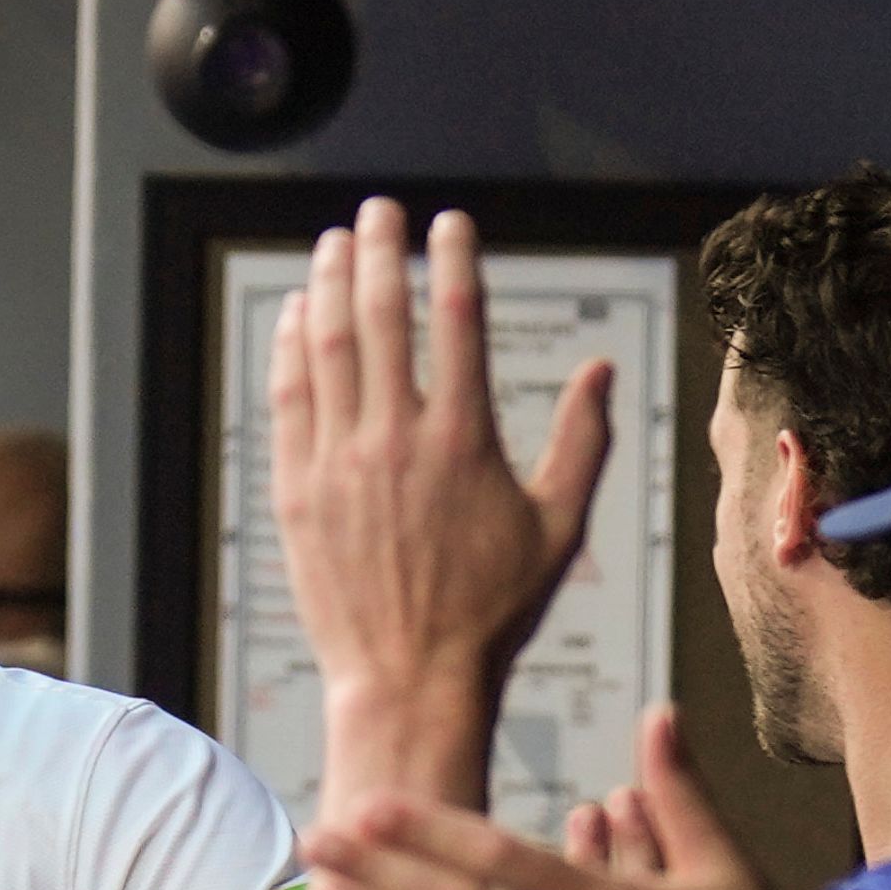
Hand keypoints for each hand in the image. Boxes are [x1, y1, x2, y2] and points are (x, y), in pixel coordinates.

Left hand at [267, 199, 611, 797]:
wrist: (409, 678)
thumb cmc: (492, 610)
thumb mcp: (558, 526)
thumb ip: (583, 440)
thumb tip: (602, 369)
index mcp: (465, 438)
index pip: (457, 317)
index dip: (451, 258)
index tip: (447, 222)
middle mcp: (396, 439)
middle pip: (380, 314)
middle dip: (378, 250)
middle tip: (379, 211)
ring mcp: (338, 463)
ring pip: (326, 347)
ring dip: (328, 285)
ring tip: (334, 245)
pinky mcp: (297, 492)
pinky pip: (288, 400)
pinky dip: (290, 348)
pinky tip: (296, 316)